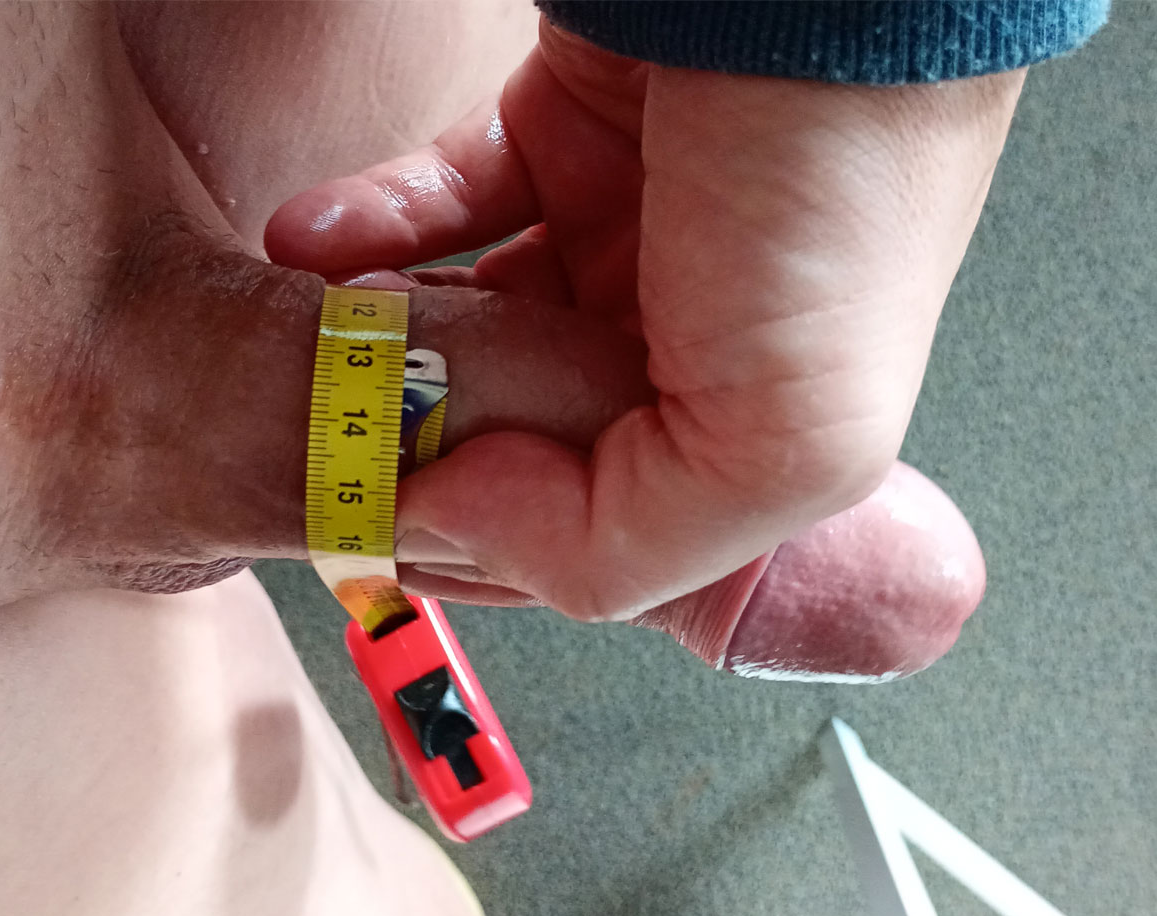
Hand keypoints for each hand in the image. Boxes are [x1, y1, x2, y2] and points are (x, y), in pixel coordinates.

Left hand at [266, 22, 1023, 623]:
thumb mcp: (784, 442)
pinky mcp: (566, 130)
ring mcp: (621, 232)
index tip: (397, 524)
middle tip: (342, 439)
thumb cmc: (841, 186)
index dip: (494, 542)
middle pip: (519, 424)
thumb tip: (459, 524)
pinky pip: (446, 199)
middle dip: (429, 438)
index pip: (597, 528)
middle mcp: (684, 338)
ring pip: (473, 319)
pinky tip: (315, 247)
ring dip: (389, 341)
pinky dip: (373, 226)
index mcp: (744, 426)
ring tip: (321, 346)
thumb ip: (631, 542)